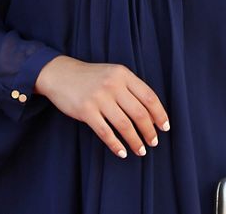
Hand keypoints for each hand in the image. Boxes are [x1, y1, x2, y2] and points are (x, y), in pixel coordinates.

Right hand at [34, 55, 169, 158]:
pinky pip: (105, 132)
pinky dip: (115, 145)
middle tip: (153, 142)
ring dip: (135, 141)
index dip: (160, 114)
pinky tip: (122, 152)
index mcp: (123, 74)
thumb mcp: (113, 74)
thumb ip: (130, 88)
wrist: (60, 74)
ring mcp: (98, 98)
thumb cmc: (91, 77)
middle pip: (139, 113)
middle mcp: (113, 85)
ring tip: (140, 150)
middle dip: (149, 131)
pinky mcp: (85, 111)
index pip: (149, 97)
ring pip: (124, 125)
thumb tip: (151, 114)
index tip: (164, 127)